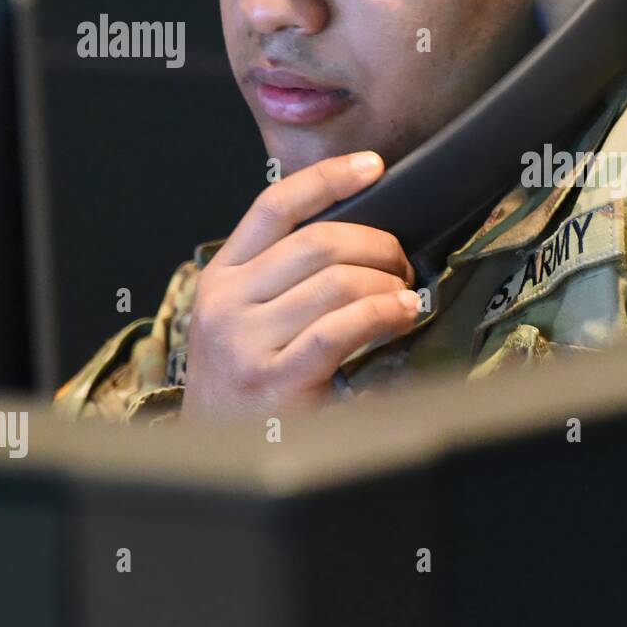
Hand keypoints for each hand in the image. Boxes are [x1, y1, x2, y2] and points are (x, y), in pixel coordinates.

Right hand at [181, 152, 420, 420]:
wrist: (219, 461)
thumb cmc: (249, 386)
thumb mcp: (247, 321)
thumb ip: (285, 279)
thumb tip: (361, 239)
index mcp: (221, 278)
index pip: (274, 206)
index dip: (327, 178)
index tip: (373, 166)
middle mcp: (226, 303)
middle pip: (319, 242)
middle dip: (378, 245)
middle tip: (403, 265)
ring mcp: (245, 342)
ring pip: (337, 282)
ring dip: (388, 284)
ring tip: (407, 298)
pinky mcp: (274, 380)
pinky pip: (341, 329)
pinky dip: (383, 314)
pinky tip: (403, 316)